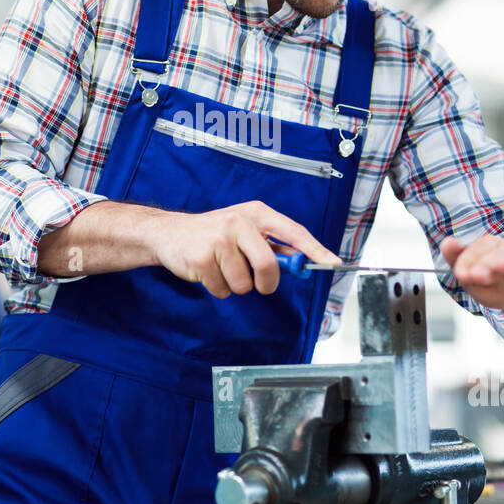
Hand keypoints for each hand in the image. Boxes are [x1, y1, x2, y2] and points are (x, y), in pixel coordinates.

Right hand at [153, 201, 338, 297]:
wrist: (169, 234)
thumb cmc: (213, 235)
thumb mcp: (244, 231)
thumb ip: (271, 246)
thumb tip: (300, 264)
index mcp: (257, 214)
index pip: (294, 232)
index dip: (315, 250)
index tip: (333, 263)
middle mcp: (240, 222)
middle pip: (269, 265)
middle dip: (266, 283)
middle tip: (258, 283)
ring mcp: (220, 239)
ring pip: (244, 283)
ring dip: (235, 285)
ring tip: (222, 268)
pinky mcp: (203, 257)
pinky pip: (223, 289)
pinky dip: (217, 288)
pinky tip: (208, 271)